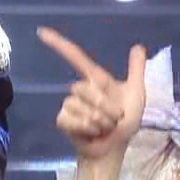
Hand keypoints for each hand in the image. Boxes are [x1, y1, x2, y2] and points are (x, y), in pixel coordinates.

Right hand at [45, 28, 146, 164]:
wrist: (115, 147)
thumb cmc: (125, 121)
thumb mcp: (136, 94)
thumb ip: (136, 71)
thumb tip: (138, 46)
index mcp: (95, 80)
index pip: (75, 57)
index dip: (59, 44)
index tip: (41, 32)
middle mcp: (79, 89)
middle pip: (84, 88)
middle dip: (105, 106)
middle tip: (114, 118)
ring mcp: (69, 105)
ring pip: (81, 106)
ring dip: (99, 120)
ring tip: (105, 128)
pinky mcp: (63, 121)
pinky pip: (72, 119)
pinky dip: (87, 128)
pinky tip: (92, 133)